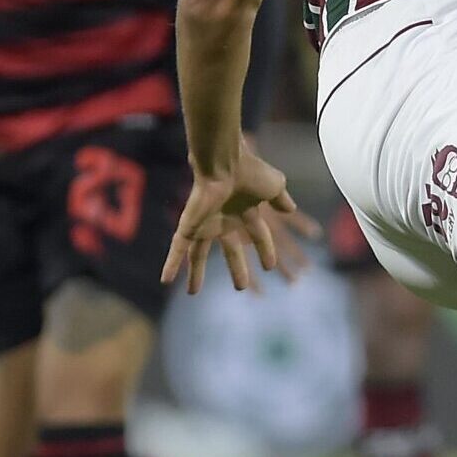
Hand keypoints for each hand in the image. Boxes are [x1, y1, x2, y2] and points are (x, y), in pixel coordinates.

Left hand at [162, 146, 319, 294]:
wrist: (224, 163)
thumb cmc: (250, 171)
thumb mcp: (275, 186)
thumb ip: (281, 199)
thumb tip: (291, 209)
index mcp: (244, 211)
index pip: (257, 235)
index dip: (264, 250)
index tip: (269, 267)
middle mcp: (224, 220)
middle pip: (229, 251)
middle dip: (236, 268)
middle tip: (241, 287)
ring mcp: (204, 225)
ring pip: (198, 255)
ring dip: (196, 274)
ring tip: (193, 293)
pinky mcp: (188, 226)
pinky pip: (178, 249)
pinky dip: (171, 264)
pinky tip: (165, 281)